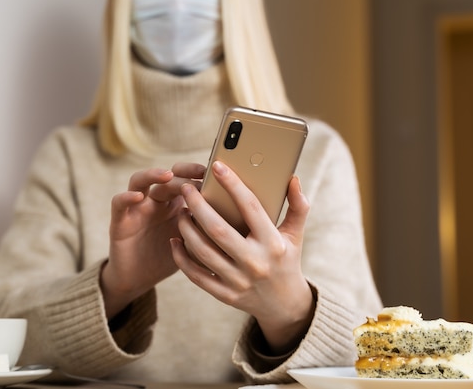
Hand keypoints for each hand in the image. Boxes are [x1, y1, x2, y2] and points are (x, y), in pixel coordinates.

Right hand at [101, 163, 204, 318]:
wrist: (139, 280)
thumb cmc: (169, 259)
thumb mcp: (192, 243)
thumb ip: (207, 229)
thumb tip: (241, 220)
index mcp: (175, 204)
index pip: (187, 180)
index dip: (199, 174)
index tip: (217, 173)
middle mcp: (155, 201)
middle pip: (167, 178)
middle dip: (182, 173)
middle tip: (197, 172)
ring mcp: (136, 208)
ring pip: (140, 181)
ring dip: (153, 175)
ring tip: (167, 175)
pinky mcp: (120, 221)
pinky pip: (119, 203)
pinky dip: (126, 197)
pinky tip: (137, 196)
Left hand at [171, 161, 312, 353]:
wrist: (285, 305)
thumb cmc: (287, 260)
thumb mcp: (295, 235)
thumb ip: (297, 207)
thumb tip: (293, 179)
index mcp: (273, 243)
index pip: (251, 208)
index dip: (233, 184)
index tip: (217, 166)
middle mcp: (255, 262)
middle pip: (218, 230)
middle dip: (198, 206)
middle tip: (186, 188)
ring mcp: (239, 281)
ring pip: (203, 252)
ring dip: (187, 229)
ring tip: (181, 210)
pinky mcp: (225, 295)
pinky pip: (197, 275)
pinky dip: (182, 258)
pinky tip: (175, 240)